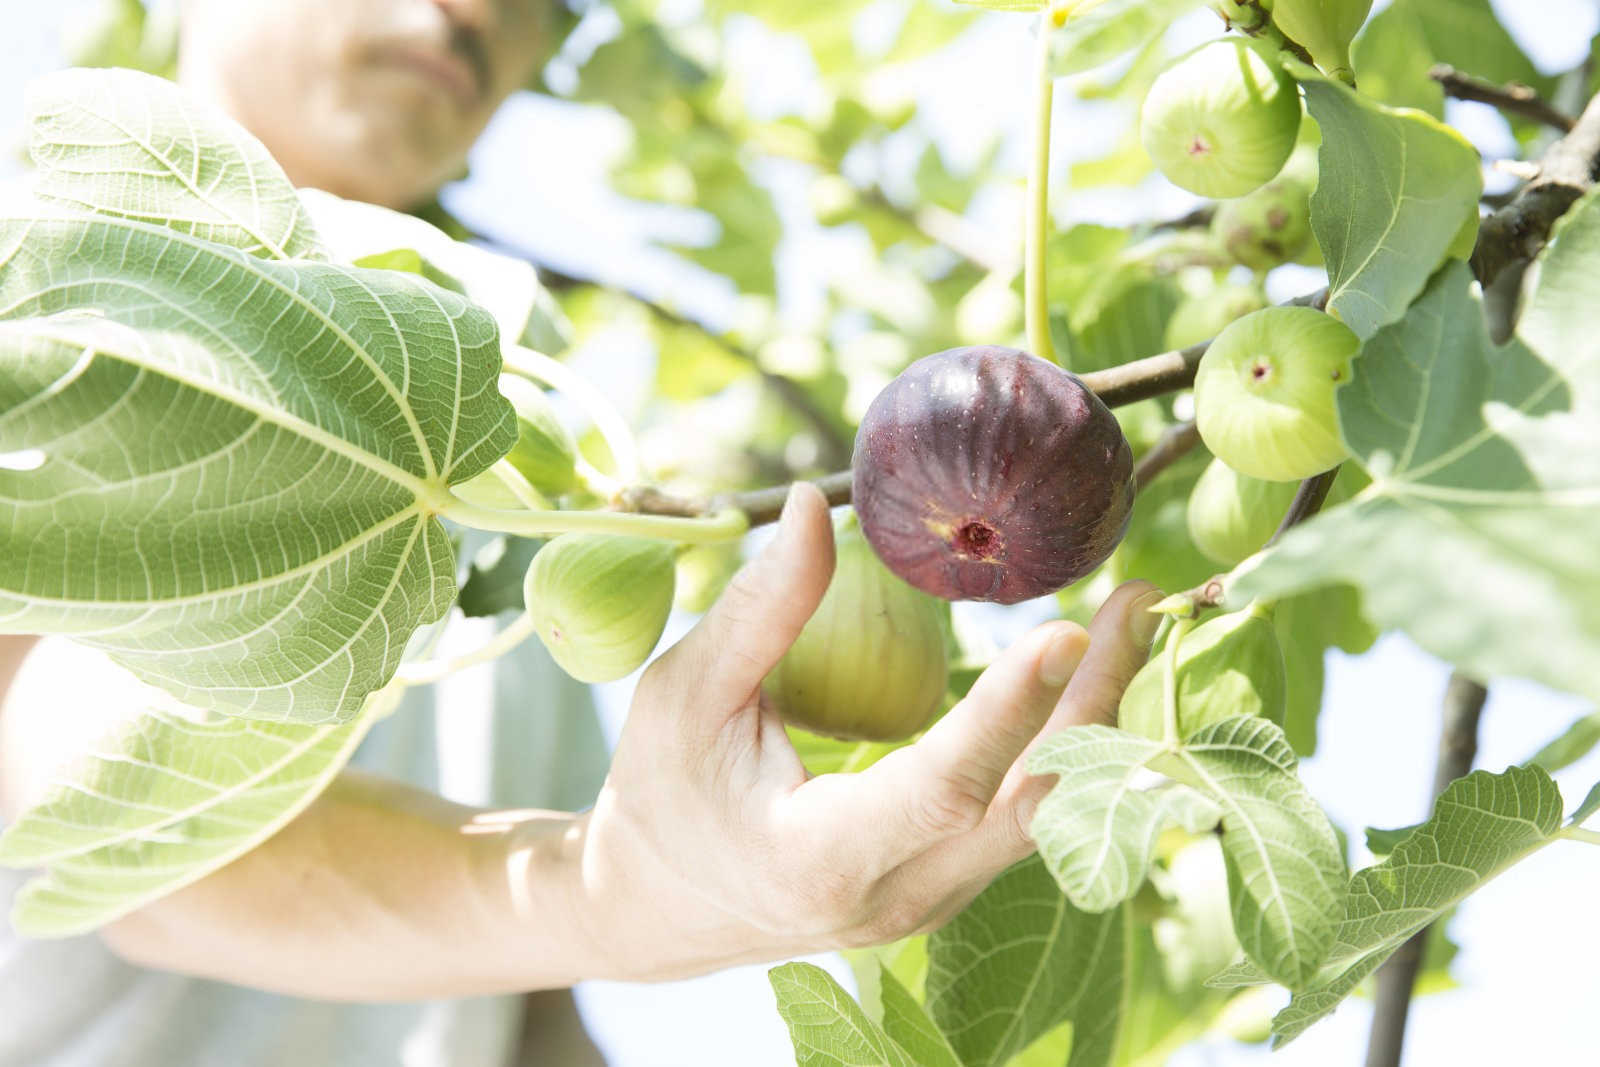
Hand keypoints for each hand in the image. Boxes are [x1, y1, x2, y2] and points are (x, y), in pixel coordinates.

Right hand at [571, 483, 1163, 980]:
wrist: (661, 904)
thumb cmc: (661, 790)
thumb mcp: (686, 694)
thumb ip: (759, 608)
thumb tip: (817, 502)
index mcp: (821, 860)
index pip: (940, 790)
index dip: (1005, 712)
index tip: (1065, 628)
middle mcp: (897, 897)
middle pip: (1031, 806)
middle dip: (1095, 700)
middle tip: (1138, 599)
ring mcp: (933, 902)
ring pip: (1048, 816)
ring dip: (1097, 716)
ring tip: (1131, 617)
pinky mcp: (950, 886)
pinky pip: (1031, 818)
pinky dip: (1069, 744)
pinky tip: (1089, 673)